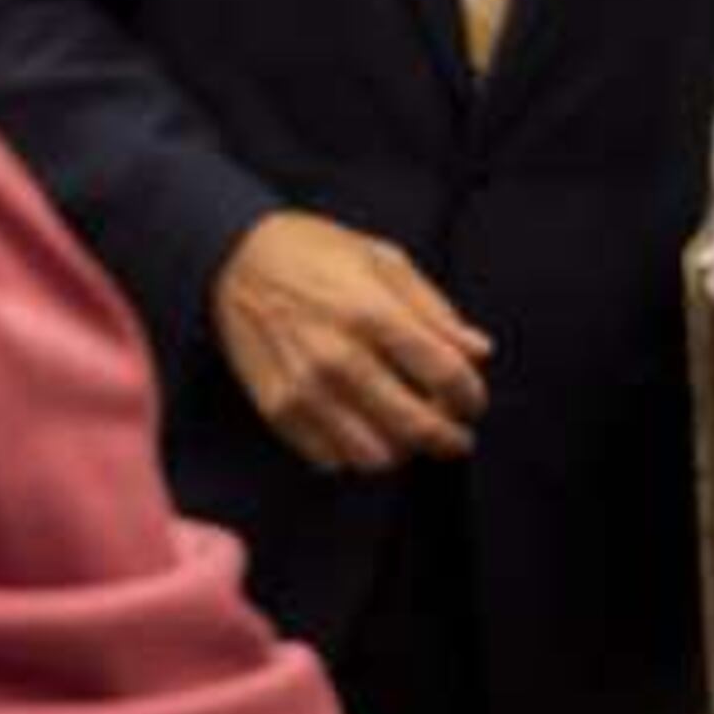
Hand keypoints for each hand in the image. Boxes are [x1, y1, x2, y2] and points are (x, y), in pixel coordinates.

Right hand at [210, 211, 490, 473]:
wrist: (235, 258)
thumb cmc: (316, 254)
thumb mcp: (385, 261)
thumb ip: (435, 310)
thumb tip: (478, 352)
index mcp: (373, 313)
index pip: (444, 375)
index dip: (471, 396)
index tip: (472, 401)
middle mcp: (339, 357)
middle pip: (415, 425)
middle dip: (448, 438)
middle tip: (456, 435)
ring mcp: (306, 389)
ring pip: (375, 455)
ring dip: (402, 450)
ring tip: (407, 432)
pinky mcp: (278, 410)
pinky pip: (330, 459)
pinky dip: (355, 454)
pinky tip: (363, 430)